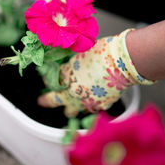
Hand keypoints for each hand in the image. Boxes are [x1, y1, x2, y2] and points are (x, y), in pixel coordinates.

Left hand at [38, 29, 155, 116]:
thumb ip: (73, 64)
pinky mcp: (99, 106)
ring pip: (71, 111)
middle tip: (42, 101)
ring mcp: (85, 101)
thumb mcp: (81, 54)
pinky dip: (89, 105)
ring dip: (69, 108)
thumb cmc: (104, 53)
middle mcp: (72, 91)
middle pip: (54, 100)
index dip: (49, 79)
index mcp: (66, 76)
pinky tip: (91, 101)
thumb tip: (69, 67)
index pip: (51, 81)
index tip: (48, 78)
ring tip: (68, 109)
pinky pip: (90, 109)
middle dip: (47, 100)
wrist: (123, 62)